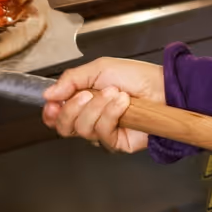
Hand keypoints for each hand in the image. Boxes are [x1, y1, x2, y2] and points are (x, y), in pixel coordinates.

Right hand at [41, 58, 165, 153]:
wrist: (163, 87)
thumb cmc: (136, 76)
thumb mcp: (99, 68)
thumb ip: (71, 79)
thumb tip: (48, 93)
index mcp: (82, 101)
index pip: (56, 115)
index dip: (51, 112)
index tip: (53, 103)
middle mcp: (90, 118)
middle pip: (64, 126)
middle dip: (72, 108)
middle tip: (87, 94)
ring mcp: (103, 132)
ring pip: (82, 129)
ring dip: (97, 107)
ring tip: (114, 93)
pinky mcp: (116, 143)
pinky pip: (102, 133)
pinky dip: (110, 114)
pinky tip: (122, 103)